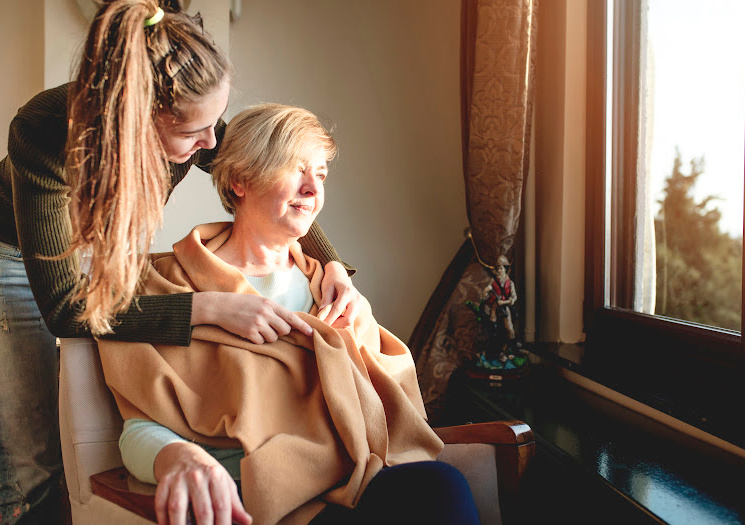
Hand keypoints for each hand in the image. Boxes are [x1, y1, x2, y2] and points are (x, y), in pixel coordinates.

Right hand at [154, 442, 251, 524]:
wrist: (183, 454)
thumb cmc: (207, 473)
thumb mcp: (224, 483)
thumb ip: (234, 503)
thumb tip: (247, 521)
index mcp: (216, 476)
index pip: (222, 505)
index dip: (223, 524)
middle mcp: (197, 476)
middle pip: (202, 510)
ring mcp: (179, 479)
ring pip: (178, 508)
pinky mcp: (164, 482)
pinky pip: (161, 504)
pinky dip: (163, 519)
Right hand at [192, 292, 312, 343]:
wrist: (220, 306)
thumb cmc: (240, 304)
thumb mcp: (259, 301)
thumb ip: (273, 310)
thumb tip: (288, 322)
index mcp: (270, 304)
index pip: (291, 317)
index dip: (302, 326)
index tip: (311, 333)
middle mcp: (266, 313)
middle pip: (284, 330)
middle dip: (280, 332)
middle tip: (269, 328)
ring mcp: (257, 323)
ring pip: (273, 338)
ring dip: (267, 337)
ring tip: (256, 329)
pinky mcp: (249, 332)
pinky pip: (261, 342)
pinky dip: (256, 340)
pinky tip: (248, 332)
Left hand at [318, 261, 361, 326]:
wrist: (339, 274)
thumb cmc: (331, 280)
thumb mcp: (326, 288)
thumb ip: (325, 301)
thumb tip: (322, 316)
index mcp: (347, 292)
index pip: (338, 310)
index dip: (329, 319)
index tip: (321, 324)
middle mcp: (356, 298)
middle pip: (348, 319)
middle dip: (336, 325)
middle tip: (326, 325)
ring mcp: (359, 303)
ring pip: (350, 321)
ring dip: (339, 324)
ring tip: (329, 321)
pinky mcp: (358, 307)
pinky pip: (351, 319)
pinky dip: (342, 322)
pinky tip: (335, 319)